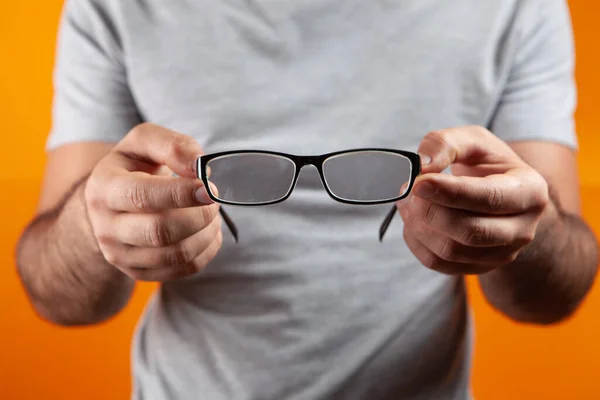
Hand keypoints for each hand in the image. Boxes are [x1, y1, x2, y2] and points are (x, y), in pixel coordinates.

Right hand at [84, 123, 222, 280]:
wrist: (112, 204)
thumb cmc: (134, 168)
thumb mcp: (144, 144)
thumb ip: (171, 145)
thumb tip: (198, 166)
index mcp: (105, 188)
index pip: (142, 196)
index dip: (180, 194)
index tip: (209, 188)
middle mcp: (106, 226)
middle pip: (159, 232)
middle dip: (198, 215)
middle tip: (213, 199)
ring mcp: (120, 254)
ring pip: (176, 254)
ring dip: (206, 232)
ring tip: (212, 213)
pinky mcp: (139, 272)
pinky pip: (184, 268)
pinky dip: (207, 249)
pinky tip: (206, 230)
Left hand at [398, 126, 549, 274]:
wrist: (495, 193)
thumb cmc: (484, 164)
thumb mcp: (472, 140)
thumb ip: (445, 144)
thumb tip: (422, 167)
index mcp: (530, 190)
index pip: (489, 198)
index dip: (450, 193)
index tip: (418, 183)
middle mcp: (523, 228)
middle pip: (470, 231)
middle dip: (430, 211)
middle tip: (408, 190)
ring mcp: (502, 253)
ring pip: (451, 251)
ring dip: (418, 225)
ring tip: (408, 201)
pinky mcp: (478, 267)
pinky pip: (438, 263)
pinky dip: (416, 241)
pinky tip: (413, 220)